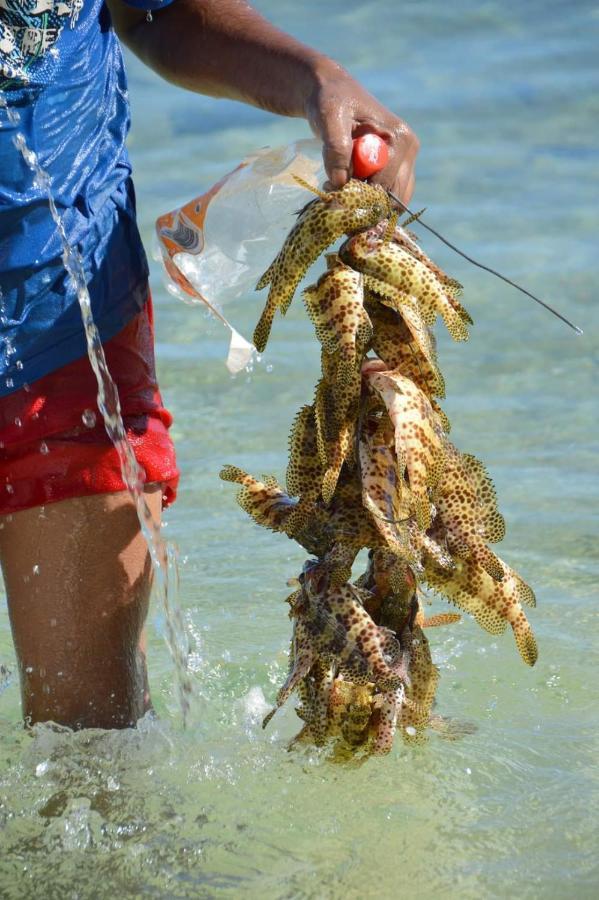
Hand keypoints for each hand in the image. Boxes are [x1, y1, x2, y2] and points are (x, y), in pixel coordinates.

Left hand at [305, 60, 418, 203]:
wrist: (333, 92)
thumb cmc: (332, 101)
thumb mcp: (330, 119)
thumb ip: (337, 148)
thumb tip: (341, 182)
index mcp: (399, 138)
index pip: (384, 184)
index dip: (357, 194)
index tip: (330, 187)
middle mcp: (409, 151)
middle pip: (394, 198)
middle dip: (364, 203)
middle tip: (335, 192)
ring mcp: (405, 161)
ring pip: (392, 201)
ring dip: (366, 203)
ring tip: (340, 186)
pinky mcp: (397, 168)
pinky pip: (387, 195)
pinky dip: (368, 199)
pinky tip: (349, 186)